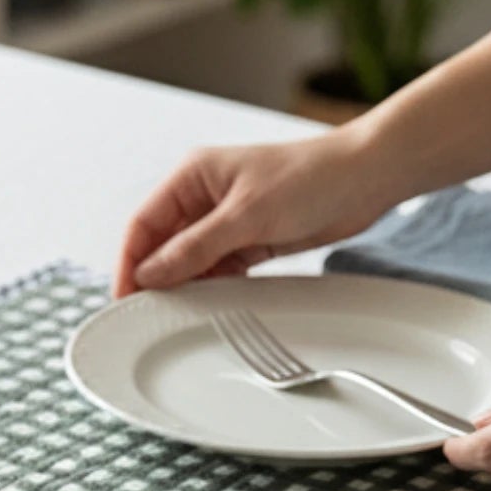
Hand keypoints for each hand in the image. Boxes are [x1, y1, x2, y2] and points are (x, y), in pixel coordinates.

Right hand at [114, 128, 400, 296]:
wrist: (365, 178)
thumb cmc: (311, 177)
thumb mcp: (246, 215)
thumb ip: (195, 247)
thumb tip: (151, 273)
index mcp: (193, 177)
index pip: (144, 224)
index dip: (130, 263)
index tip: (125, 298)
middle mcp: (205, 197)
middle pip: (163, 245)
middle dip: (156, 278)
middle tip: (149, 314)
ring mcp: (228, 220)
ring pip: (191, 261)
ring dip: (186, 285)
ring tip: (181, 312)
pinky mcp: (251, 239)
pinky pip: (219, 269)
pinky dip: (213, 286)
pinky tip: (212, 303)